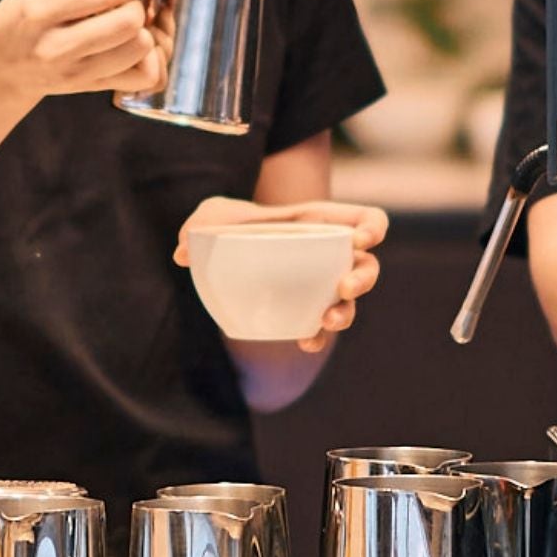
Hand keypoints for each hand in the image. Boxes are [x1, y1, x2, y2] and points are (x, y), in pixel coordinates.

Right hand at [0, 0, 176, 107]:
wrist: (1, 66)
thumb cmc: (31, 10)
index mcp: (42, 8)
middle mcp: (56, 47)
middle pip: (129, 23)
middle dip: (143, 3)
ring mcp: (75, 74)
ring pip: (141, 50)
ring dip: (150, 29)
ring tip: (138, 20)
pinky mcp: (93, 90)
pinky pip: (146, 78)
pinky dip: (154, 59)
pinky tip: (138, 45)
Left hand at [174, 197, 388, 352]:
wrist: (229, 252)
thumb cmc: (232, 225)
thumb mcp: (216, 215)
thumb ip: (201, 223)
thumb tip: (183, 251)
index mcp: (321, 224)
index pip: (366, 220)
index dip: (373, 228)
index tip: (361, 239)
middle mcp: (330, 256)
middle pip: (367, 266)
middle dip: (364, 278)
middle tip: (344, 286)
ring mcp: (321, 286)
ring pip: (351, 302)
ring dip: (346, 312)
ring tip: (327, 320)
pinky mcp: (305, 312)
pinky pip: (323, 328)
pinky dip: (318, 336)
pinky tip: (303, 342)